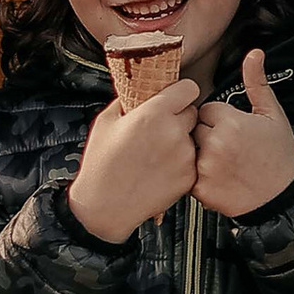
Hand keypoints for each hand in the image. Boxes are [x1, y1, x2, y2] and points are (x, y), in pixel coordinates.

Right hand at [69, 73, 201, 241]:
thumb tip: (140, 88)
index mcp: (153, 114)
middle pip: (192, 111)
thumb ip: (127, 100)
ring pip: (192, 136)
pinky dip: (181, 161)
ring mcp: (184, 156)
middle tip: (159, 128)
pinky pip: (192, 159)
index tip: (175, 96)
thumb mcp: (106, 121)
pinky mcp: (189, 176)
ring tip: (155, 153)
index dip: (180, 92)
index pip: (189, 88)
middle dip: (179, 116)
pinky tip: (159, 168)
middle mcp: (174, 133)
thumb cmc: (102, 165)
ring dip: (180, 140)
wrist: (105, 206)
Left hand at [193, 50, 293, 218]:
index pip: (206, 109)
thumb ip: (257, 83)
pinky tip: (220, 177)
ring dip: (201, 154)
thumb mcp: (273, 115)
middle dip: (208, 134)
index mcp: (231, 123)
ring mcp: (206, 168)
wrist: (283, 198)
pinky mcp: (201, 189)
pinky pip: (188, 174)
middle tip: (230, 146)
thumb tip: (254, 54)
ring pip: (190, 150)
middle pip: (195, 128)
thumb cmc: (279, 157)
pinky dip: (199, 176)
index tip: (233, 129)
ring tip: (225, 162)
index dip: (220, 118)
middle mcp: (215, 145)